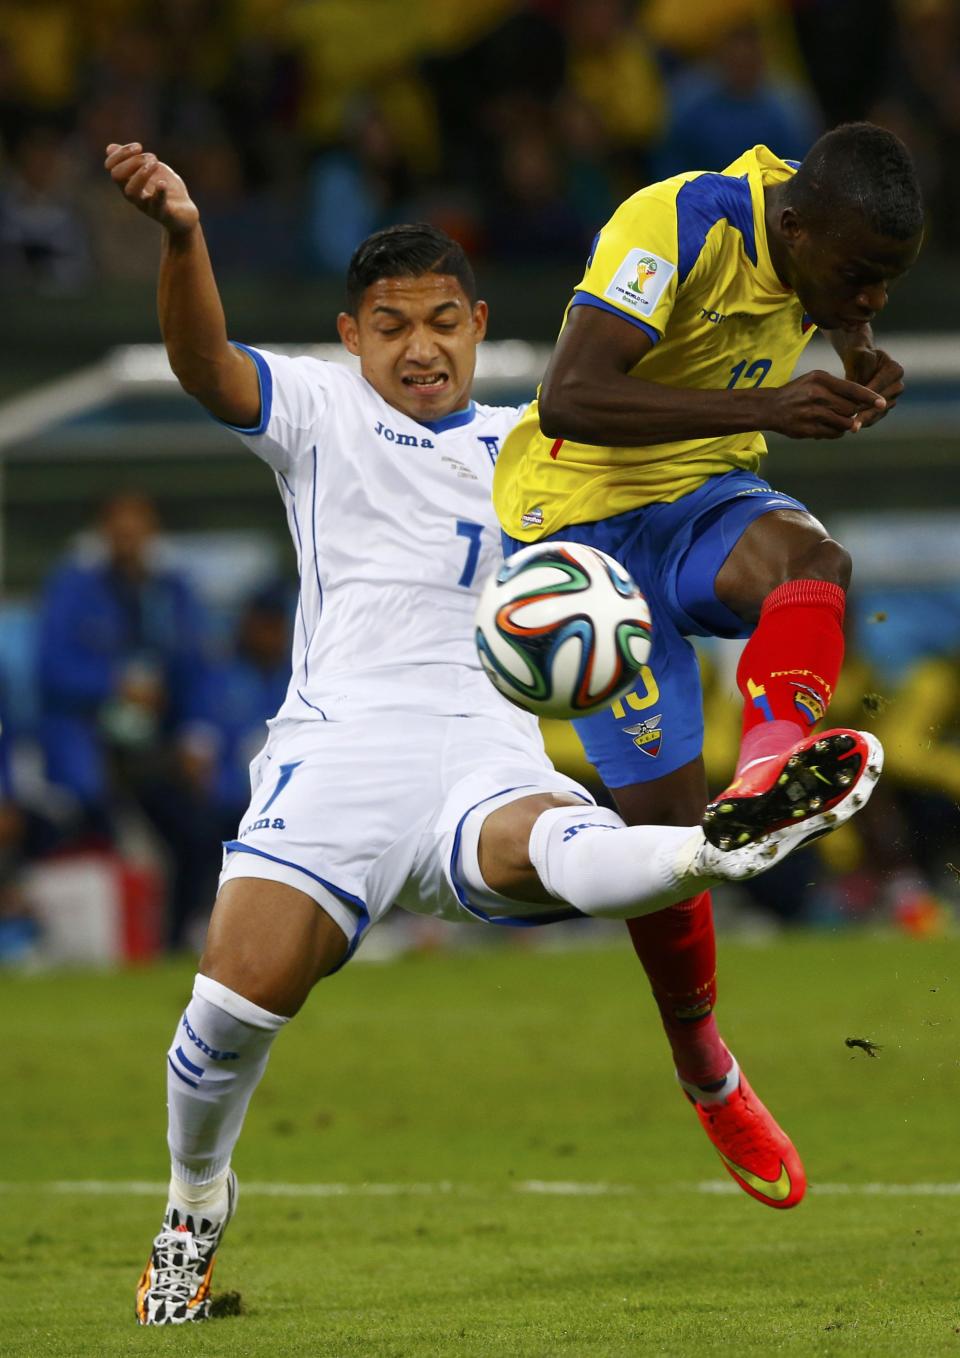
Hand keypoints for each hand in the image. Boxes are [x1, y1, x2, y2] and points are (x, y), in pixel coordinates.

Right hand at [104, 142, 198, 235]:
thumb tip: (110, 148)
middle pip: (117, 176)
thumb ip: (132, 158)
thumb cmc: (166, 189)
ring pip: (130, 192)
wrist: (185, 214)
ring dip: (141, 174)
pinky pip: (156, 204)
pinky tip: (162, 182)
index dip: (121, 153)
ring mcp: (146, 205)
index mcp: (128, 182)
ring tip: (155, 164)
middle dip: (132, 161)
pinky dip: (159, 193)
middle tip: (152, 158)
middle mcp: (133, 195)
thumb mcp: (150, 168)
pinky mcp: (162, 213)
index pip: (111, 166)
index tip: (139, 147)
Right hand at [763, 369, 886, 439]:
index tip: (882, 403)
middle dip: (853, 411)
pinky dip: (837, 432)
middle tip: (848, 411)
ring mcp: (812, 414)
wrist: (769, 407)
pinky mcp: (808, 429)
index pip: (852, 389)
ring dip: (847, 423)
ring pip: (844, 422)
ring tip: (840, 419)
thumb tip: (861, 402)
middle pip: (850, 408)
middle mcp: (817, 396)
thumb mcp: (815, 380)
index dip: (869, 397)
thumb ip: (838, 388)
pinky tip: (829, 427)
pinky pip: (833, 434)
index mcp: (821, 380)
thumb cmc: (797, 392)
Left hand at [842, 346, 903, 426]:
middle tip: (854, 424)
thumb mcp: (858, 353)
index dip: (867, 395)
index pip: (880, 385)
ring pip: (879, 412)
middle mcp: (897, 384)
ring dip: (866, 421)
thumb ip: (862, 357)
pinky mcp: (885, 407)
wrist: (859, 363)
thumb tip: (863, 368)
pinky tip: (852, 427)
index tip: (854, 405)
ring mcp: (893, 397)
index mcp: (895, 369)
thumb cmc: (857, 355)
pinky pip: (875, 417)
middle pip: (882, 402)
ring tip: (852, 429)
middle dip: (866, 413)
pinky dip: (865, 422)